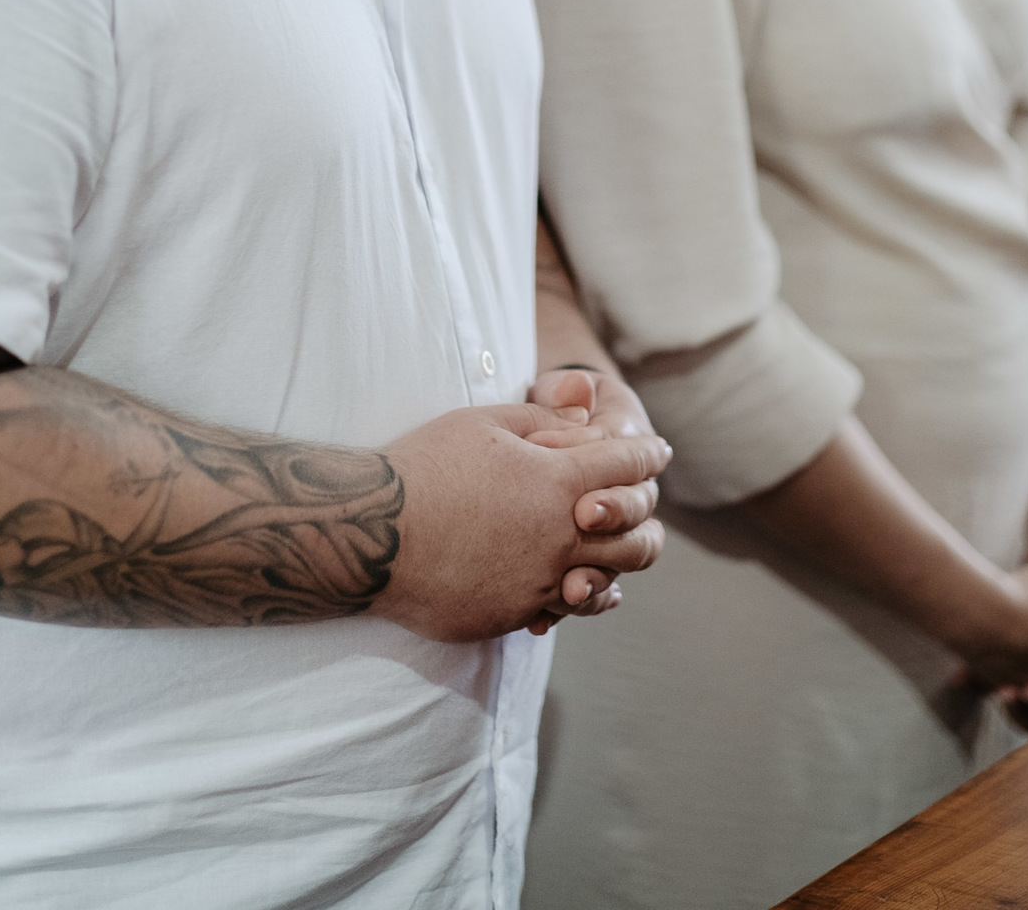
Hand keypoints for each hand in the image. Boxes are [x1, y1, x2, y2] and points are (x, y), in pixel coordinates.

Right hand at [378, 401, 668, 643]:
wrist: (370, 535)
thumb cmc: (424, 467)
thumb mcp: (484, 422)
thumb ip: (546, 419)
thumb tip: (588, 413)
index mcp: (558, 483)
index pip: (628, 466)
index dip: (648, 453)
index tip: (657, 450)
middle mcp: (559, 539)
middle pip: (638, 537)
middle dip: (647, 516)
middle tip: (641, 503)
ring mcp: (537, 583)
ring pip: (608, 582)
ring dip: (618, 564)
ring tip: (615, 551)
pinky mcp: (510, 615)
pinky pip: (559, 610)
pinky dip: (573, 595)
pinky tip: (570, 585)